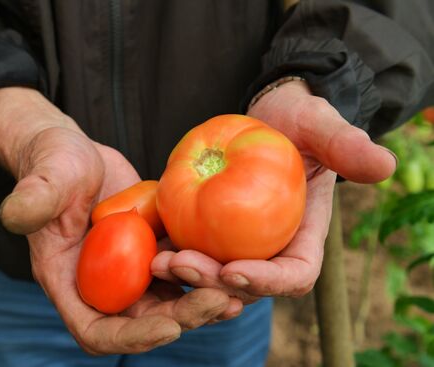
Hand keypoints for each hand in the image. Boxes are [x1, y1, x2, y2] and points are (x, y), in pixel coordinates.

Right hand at [0, 87, 236, 354]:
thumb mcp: (45, 177)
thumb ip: (33, 197)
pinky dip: (205, 273)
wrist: (77, 152)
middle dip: (182, 318)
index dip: (132, 336)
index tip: (168, 326)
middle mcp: (102, 283)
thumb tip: (14, 214)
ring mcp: (129, 269)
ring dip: (201, 301)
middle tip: (219, 302)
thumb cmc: (53, 163)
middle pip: (143, 320)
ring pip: (168, 300)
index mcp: (69, 280)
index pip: (97, 328)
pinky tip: (235, 264)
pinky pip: (180, 272)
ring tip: (236, 293)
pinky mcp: (151, 249)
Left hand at [151, 80, 396, 303]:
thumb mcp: (321, 126)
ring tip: (157, 260)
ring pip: (212, 272)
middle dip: (213, 283)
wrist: (265, 118)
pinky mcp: (208, 229)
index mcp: (303, 237)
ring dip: (185, 273)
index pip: (293, 275)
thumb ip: (346, 145)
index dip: (267, 282)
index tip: (236, 269)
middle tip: (182, 265)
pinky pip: (189, 246)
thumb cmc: (298, 121)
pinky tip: (147, 243)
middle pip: (244, 282)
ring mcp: (236, 242)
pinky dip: (170, 250)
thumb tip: (384, 164)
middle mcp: (268, 248)